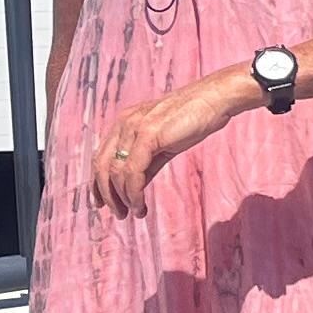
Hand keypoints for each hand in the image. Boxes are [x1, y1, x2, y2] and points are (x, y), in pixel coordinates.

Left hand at [91, 74, 248, 216]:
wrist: (214, 99)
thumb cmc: (193, 118)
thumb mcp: (164, 142)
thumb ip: (147, 162)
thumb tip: (136, 186)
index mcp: (124, 122)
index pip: (101, 157)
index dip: (97, 184)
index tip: (102, 203)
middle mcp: (123, 123)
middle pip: (102, 166)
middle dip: (107, 195)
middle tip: (119, 214)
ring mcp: (134, 128)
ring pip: (116, 172)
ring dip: (123, 198)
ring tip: (134, 212)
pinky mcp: (148, 135)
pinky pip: (133, 172)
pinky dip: (134, 193)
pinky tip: (141, 204)